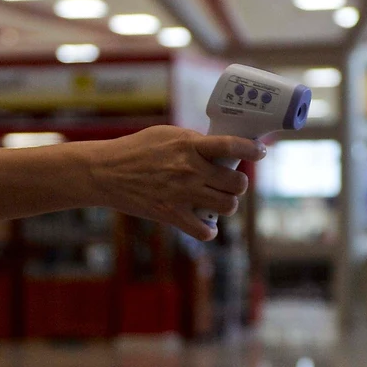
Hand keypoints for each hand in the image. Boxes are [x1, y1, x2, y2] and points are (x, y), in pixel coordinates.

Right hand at [87, 126, 259, 240]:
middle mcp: (190, 170)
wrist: (106, 172)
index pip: (231, 146)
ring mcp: (182, 194)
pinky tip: (205, 222)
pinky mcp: (171, 215)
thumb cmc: (136, 149)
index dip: (252, 149)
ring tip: (218, 200)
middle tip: (230, 182)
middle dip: (238, 183)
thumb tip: (220, 150)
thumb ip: (194, 142)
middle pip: (237, 182)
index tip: (259, 151)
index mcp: (189, 146)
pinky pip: (205, 231)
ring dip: (227, 204)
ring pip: (227, 206)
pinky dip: (209, 229)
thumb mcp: (167, 134)